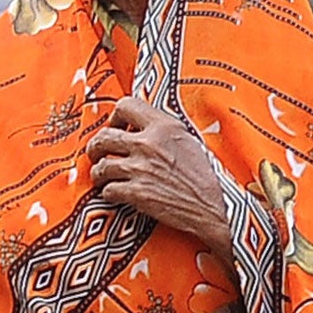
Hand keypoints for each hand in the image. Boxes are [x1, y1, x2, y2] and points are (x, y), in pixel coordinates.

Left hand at [85, 98, 233, 260]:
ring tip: (103, 176)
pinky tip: (116, 193)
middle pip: (104, 137)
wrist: (215, 207)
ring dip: (99, 173)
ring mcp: (139, 169)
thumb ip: (162, 130)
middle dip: (96, 147)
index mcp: (164, 126)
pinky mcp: (135, 193)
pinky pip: (107, 190)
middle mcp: (148, 144)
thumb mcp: (188, 140)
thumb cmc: (205, 176)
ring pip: (100, 166)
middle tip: (98, 153)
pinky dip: (108, 193)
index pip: (125, 105)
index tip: (117, 127)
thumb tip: (139, 124)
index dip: (115, 117)